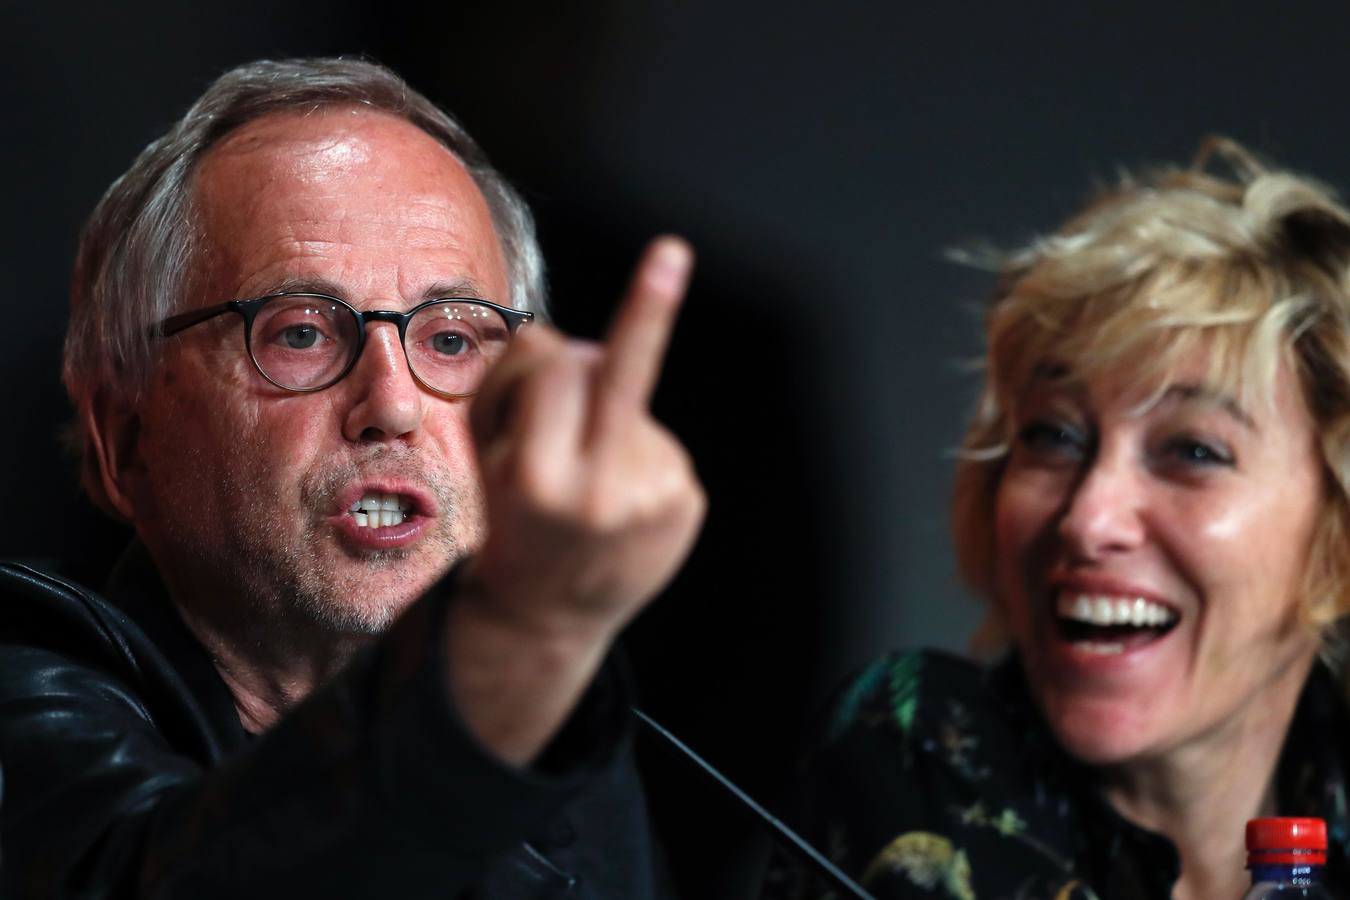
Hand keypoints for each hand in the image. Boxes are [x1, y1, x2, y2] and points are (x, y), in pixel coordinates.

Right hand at [445, 237, 704, 763]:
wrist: (547, 616)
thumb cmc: (508, 519)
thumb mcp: (485, 458)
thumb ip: (511, 386)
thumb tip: (584, 344)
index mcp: (537, 481)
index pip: (557, 373)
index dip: (549, 353)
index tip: (631, 281)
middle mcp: (600, 493)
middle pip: (615, 372)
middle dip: (643, 309)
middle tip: (671, 252)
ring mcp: (651, 500)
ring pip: (634, 405)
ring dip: (610, 419)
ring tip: (589, 479)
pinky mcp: (684, 504)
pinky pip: (659, 441)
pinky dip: (638, 451)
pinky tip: (620, 495)